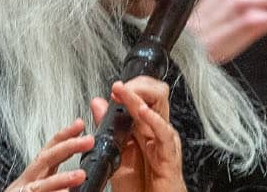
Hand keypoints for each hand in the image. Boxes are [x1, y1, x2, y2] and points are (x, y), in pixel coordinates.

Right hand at [5, 118, 91, 191]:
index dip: (65, 134)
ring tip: (79, 175)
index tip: (80, 124)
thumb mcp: (41, 186)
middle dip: (68, 146)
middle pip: (47, 158)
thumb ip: (58, 180)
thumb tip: (82, 175)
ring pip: (42, 185)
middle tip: (87, 141)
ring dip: (61, 179)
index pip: (51, 149)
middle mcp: (28, 181)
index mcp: (36, 175)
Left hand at [88, 77, 185, 191]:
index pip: (142, 98)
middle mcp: (156, 130)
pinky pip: (164, 132)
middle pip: (155, 95)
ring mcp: (164, 140)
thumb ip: (107, 128)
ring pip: (160, 107)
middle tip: (121, 86)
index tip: (114, 88)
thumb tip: (97, 102)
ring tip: (127, 92)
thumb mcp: (116, 154)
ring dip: (141, 96)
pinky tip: (142, 112)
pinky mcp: (169, 154)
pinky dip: (153, 119)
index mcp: (144, 129)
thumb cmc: (140, 186)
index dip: (129, 88)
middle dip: (138, 84)